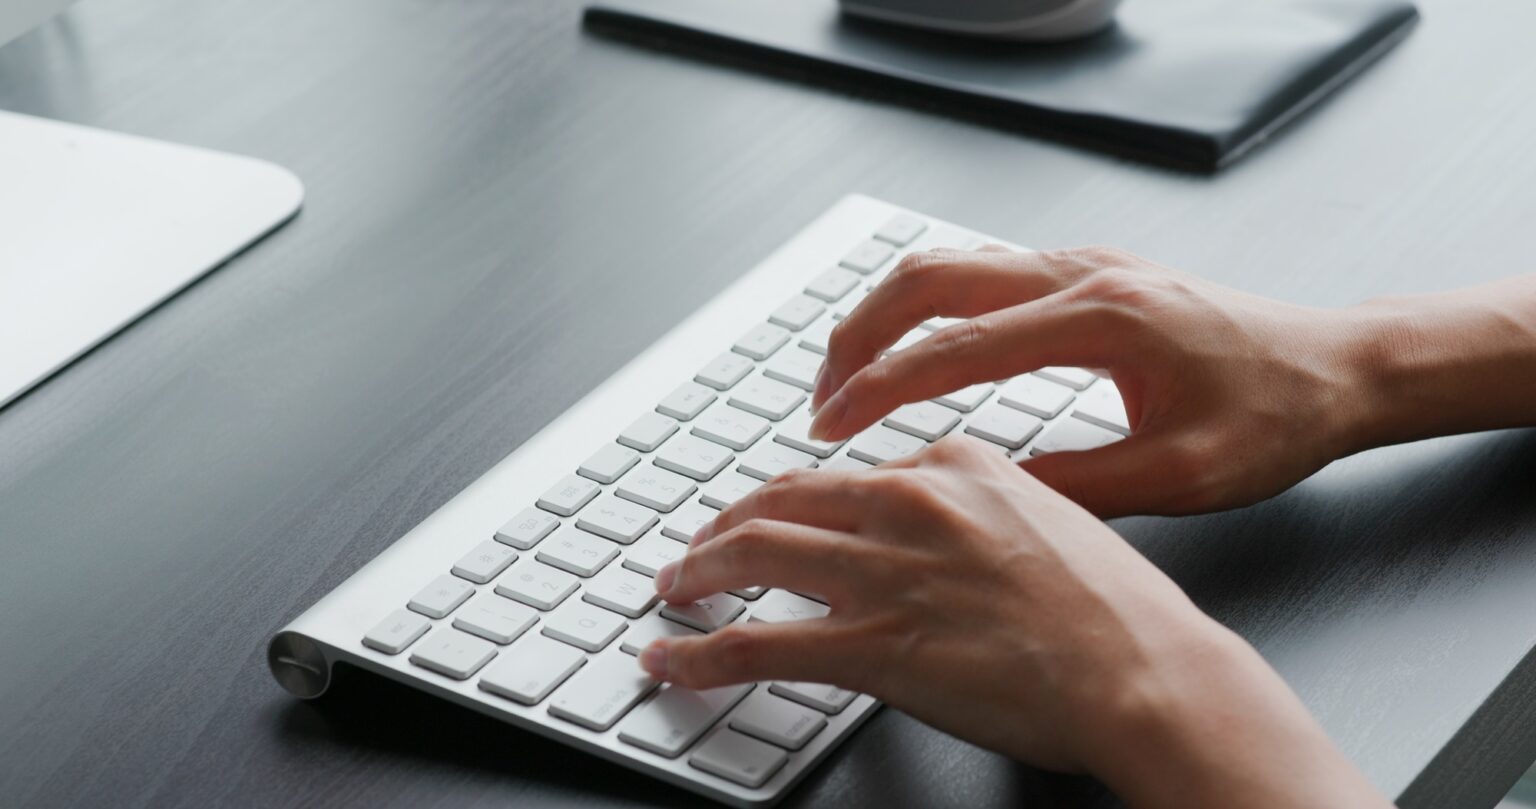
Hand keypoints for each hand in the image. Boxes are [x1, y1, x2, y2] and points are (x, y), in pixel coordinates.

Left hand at [640, 437, 1390, 808]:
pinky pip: (756, 643)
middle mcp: (910, 502)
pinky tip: (672, 662)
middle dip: (727, 523)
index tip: (778, 515)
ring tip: (674, 587)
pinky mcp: (872, 642)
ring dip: (698, 570)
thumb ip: (986, 511)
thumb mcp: (1056, 522)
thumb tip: (945, 534)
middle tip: (702, 546)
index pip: (846, 472)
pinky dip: (699, 653)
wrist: (1149, 671)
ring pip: (754, 553)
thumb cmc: (1120, 612)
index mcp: (956, 465)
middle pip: (784, 498)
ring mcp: (887, 570)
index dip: (795, 498)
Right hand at [807, 246, 1377, 516]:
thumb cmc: (1274, 417)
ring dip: (885, 318)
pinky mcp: (1086, 273)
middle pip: (930, 277)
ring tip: (847, 380)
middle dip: (858, 337)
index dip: (881, 388)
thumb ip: (1076, 486)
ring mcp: (1084, 264)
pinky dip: (925, 311)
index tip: (831, 428)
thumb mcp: (1180, 477)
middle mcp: (1085, 275)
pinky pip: (980, 274)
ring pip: (948, 265)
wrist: (1335, 368)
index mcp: (1104, 320)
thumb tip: (980, 499)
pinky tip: (911, 356)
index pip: (956, 344)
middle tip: (820, 402)